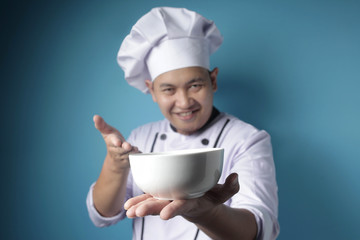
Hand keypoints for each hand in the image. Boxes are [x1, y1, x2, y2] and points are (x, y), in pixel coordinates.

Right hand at [93, 115, 138, 169]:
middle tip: (128, 146)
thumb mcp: (107, 131)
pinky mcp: (129, 162)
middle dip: (125, 148)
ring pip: (129, 155)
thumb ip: (101, 124)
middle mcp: (116, 150)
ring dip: (133, 152)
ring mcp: (123, 157)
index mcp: (111, 141)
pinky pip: (134, 160)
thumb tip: (95, 116)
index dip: (115, 141)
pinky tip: (139, 153)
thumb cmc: (112, 140)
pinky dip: (137, 157)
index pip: (113, 141)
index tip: (118, 142)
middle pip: (121, 150)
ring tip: (136, 149)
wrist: (115, 159)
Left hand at [124, 173, 239, 222]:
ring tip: (128, 211)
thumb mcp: (223, 193)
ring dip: (140, 206)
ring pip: (153, 203)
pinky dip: (139, 201)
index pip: (182, 205)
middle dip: (150, 209)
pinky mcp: (162, 195)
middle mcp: (177, 202)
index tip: (166, 215)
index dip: (174, 209)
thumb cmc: (211, 197)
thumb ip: (231, 187)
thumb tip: (236, 176)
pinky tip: (128, 205)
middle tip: (137, 213)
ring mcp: (168, 199)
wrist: (201, 204)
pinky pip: (149, 198)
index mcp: (191, 202)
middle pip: (163, 206)